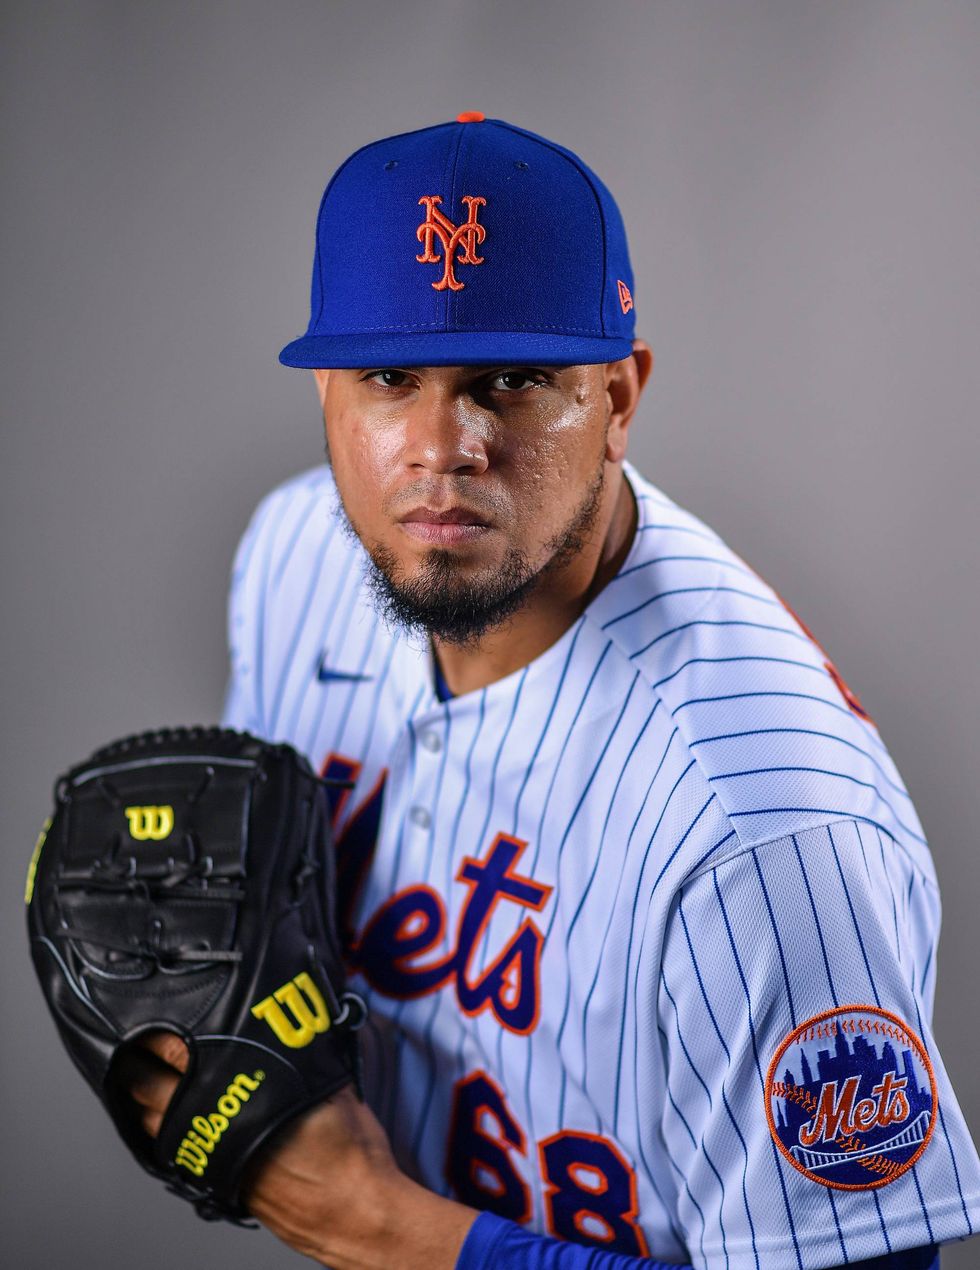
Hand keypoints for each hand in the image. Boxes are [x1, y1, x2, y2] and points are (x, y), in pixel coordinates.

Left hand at [117, 1032, 475, 1268]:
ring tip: (141, 1073)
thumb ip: (305, 1049)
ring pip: (154, 1122)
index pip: (178, 1052)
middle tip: (133, 1042)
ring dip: (144, 1097)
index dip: (159, 1032)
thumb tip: (304, 1019)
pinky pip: (173, 1148)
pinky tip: (167, 1116)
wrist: (352, 1212)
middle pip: (150, 1089)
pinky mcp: (215, 1178)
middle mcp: (216, 1124)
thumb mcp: (331, 1082)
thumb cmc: (348, 1151)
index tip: (152, 1013)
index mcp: (241, 1091)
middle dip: (137, 1063)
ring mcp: (211, 1155)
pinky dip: (163, 1128)